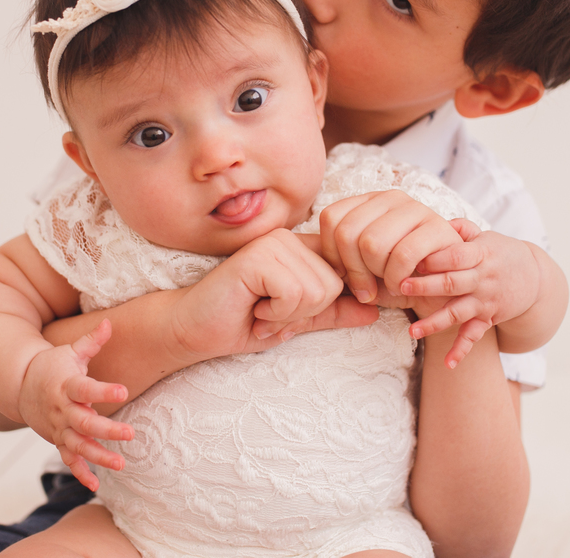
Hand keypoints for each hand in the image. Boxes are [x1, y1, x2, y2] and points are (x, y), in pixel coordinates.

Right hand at [17, 319, 131, 491]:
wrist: (21, 386)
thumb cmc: (53, 366)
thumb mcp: (70, 351)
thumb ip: (91, 341)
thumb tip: (108, 322)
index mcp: (66, 386)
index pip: (86, 389)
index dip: (103, 391)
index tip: (123, 391)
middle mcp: (62, 410)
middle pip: (84, 423)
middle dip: (106, 430)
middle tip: (130, 433)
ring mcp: (59, 428)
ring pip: (78, 446)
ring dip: (98, 456)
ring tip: (121, 464)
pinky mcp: (58, 440)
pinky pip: (68, 459)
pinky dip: (80, 472)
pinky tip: (95, 485)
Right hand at [170, 229, 376, 359]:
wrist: (193, 329)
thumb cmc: (241, 322)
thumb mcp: (296, 320)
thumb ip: (333, 312)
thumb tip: (376, 311)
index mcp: (301, 249)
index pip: (343, 276)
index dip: (326, 304)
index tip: (289, 315)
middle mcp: (289, 238)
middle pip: (333, 286)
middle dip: (304, 313)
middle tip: (269, 313)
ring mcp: (272, 243)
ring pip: (317, 291)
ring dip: (287, 315)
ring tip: (259, 311)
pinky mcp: (257, 256)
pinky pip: (294, 292)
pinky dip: (276, 313)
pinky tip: (252, 308)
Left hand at [319, 190, 462, 302]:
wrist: (442, 290)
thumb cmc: (395, 280)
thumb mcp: (360, 268)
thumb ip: (338, 260)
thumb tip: (312, 260)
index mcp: (368, 201)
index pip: (331, 218)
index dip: (333, 255)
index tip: (345, 277)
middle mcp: (390, 197)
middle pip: (348, 233)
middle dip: (354, 271)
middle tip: (367, 289)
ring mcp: (416, 208)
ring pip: (372, 243)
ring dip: (377, 275)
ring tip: (388, 284)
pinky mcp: (438, 227)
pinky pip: (403, 254)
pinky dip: (397, 278)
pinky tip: (403, 285)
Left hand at [401, 220, 540, 366]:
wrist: (535, 278)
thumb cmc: (501, 252)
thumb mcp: (485, 236)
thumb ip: (462, 229)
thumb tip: (439, 222)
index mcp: (481, 254)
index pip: (456, 255)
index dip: (434, 257)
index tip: (408, 257)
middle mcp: (483, 279)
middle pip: (453, 282)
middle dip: (426, 285)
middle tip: (400, 286)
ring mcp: (485, 301)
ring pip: (458, 312)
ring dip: (435, 322)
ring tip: (413, 330)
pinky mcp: (488, 319)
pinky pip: (474, 336)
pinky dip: (461, 351)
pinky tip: (448, 364)